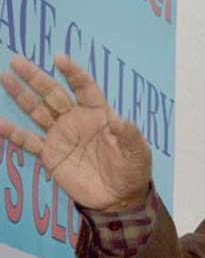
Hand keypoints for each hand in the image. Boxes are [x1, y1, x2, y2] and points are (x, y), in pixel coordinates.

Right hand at [0, 54, 150, 211]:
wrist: (119, 198)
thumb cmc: (132, 170)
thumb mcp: (137, 152)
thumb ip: (129, 135)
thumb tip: (122, 118)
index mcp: (99, 114)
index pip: (84, 88)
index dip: (73, 73)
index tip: (60, 59)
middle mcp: (77, 120)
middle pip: (54, 93)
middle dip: (37, 77)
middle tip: (17, 61)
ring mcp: (62, 136)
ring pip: (38, 111)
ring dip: (22, 95)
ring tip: (5, 78)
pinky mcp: (51, 154)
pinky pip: (29, 141)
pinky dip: (14, 133)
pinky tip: (0, 123)